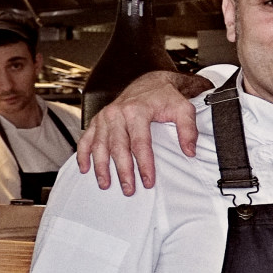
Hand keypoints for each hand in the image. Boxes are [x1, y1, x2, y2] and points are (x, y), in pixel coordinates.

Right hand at [75, 70, 207, 193]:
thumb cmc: (166, 97)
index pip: (140, 143)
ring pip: (100, 145)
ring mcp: (105, 116)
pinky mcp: (98, 120)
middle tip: (128, 189)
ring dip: (101, 166)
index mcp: (137, 111)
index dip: (144, 164)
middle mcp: (117, 113)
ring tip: (105, 184)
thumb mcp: (184, 109)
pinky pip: (87, 138)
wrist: (151, 83)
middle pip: (118, 147)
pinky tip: (85, 168)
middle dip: (122, 170)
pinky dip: (84, 153)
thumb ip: (188, 130)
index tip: (148, 181)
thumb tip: (189, 151)